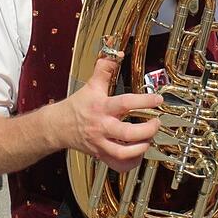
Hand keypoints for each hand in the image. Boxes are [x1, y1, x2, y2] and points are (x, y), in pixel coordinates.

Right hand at [59, 53, 162, 172]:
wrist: (58, 126)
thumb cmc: (77, 106)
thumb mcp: (91, 85)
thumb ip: (104, 68)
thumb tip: (116, 53)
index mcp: (101, 107)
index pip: (125, 103)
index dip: (144, 101)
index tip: (158, 99)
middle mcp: (102, 127)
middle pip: (127, 133)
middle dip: (147, 130)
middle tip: (156, 123)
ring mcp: (101, 143)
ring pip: (124, 153)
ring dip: (141, 147)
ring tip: (148, 139)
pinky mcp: (101, 154)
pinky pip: (118, 164)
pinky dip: (131, 162)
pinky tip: (138, 153)